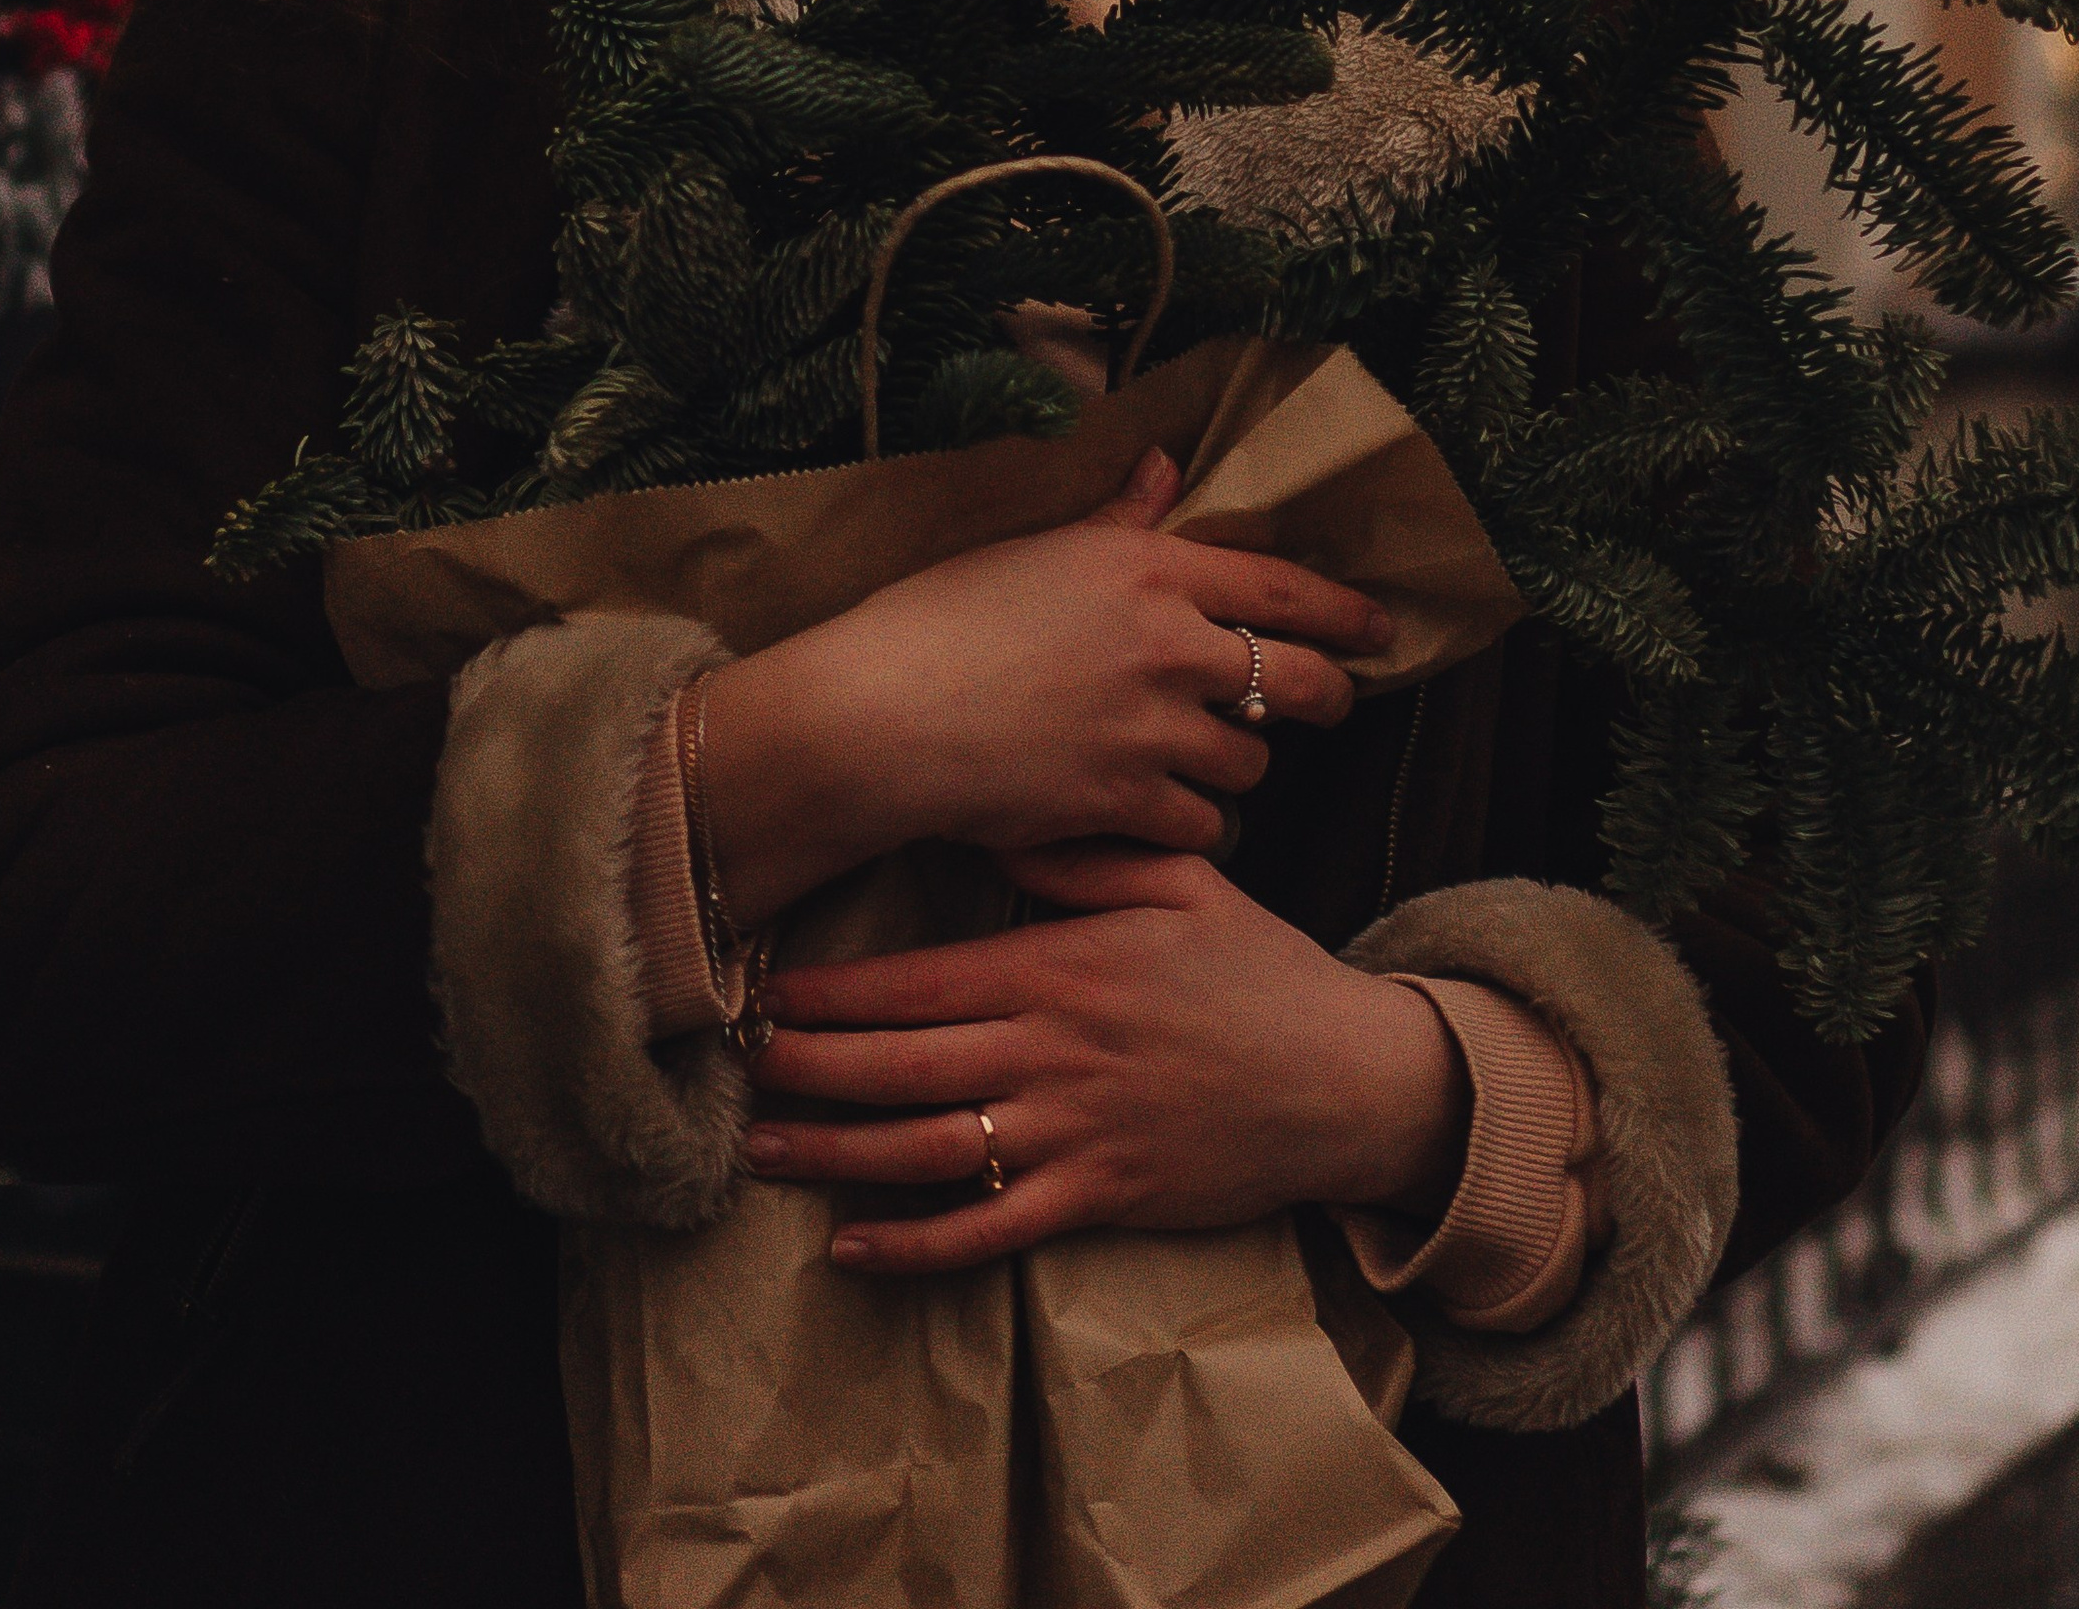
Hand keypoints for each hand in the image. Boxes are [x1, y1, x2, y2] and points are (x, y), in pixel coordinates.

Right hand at [694, 450, 1388, 924]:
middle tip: (1331, 701)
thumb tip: (1164, 465)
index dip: (1344, 610)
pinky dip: (1196, 823)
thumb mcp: (1032, 548)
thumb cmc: (938, 619)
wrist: (879, 718)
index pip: (1282, 585)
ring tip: (1211, 758)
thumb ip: (1116, 520)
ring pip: (1251, 761)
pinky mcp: (1127, 805)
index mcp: (1150, 569)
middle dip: (1328, 695)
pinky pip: (1204, 825)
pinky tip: (1167, 813)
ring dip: (1241, 763)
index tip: (1378, 626)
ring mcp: (1153, 731)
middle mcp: (1169, 646)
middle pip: (1298, 680)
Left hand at [744, 842, 1471, 1273]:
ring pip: (925, 1151)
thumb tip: (1006, 829)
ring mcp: (1074, 1132)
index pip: (919, 983)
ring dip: (833, 1155)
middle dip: (806, 1070)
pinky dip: (913, 1247)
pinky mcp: (1100, 1200)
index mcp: (1063, 967)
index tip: (766, 996)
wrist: (1343, 1077)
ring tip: (761, 1149)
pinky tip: (851, 1249)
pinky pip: (988, 1231)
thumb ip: (1088, 856)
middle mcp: (1053, 1051)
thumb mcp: (1183, 881)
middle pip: (899, 1068)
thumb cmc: (1259, 972)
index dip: (832, 995)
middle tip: (735, 1070)